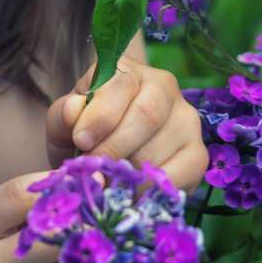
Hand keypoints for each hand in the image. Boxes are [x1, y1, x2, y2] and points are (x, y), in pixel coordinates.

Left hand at [45, 54, 206, 191]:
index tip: (81, 140)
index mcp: (127, 70)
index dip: (101, 116)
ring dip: (128, 172)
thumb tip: (73, 110)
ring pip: (161, 147)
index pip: (121, 85)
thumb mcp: (63, 123)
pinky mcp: (198, 154)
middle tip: (94, 168)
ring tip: (108, 181)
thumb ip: (64, 115)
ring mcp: (186, 120)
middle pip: (147, 115)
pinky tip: (131, 191)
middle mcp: (164, 87)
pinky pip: (178, 174)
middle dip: (115, 147)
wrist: (106, 158)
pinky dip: (149, 189)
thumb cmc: (84, 133)